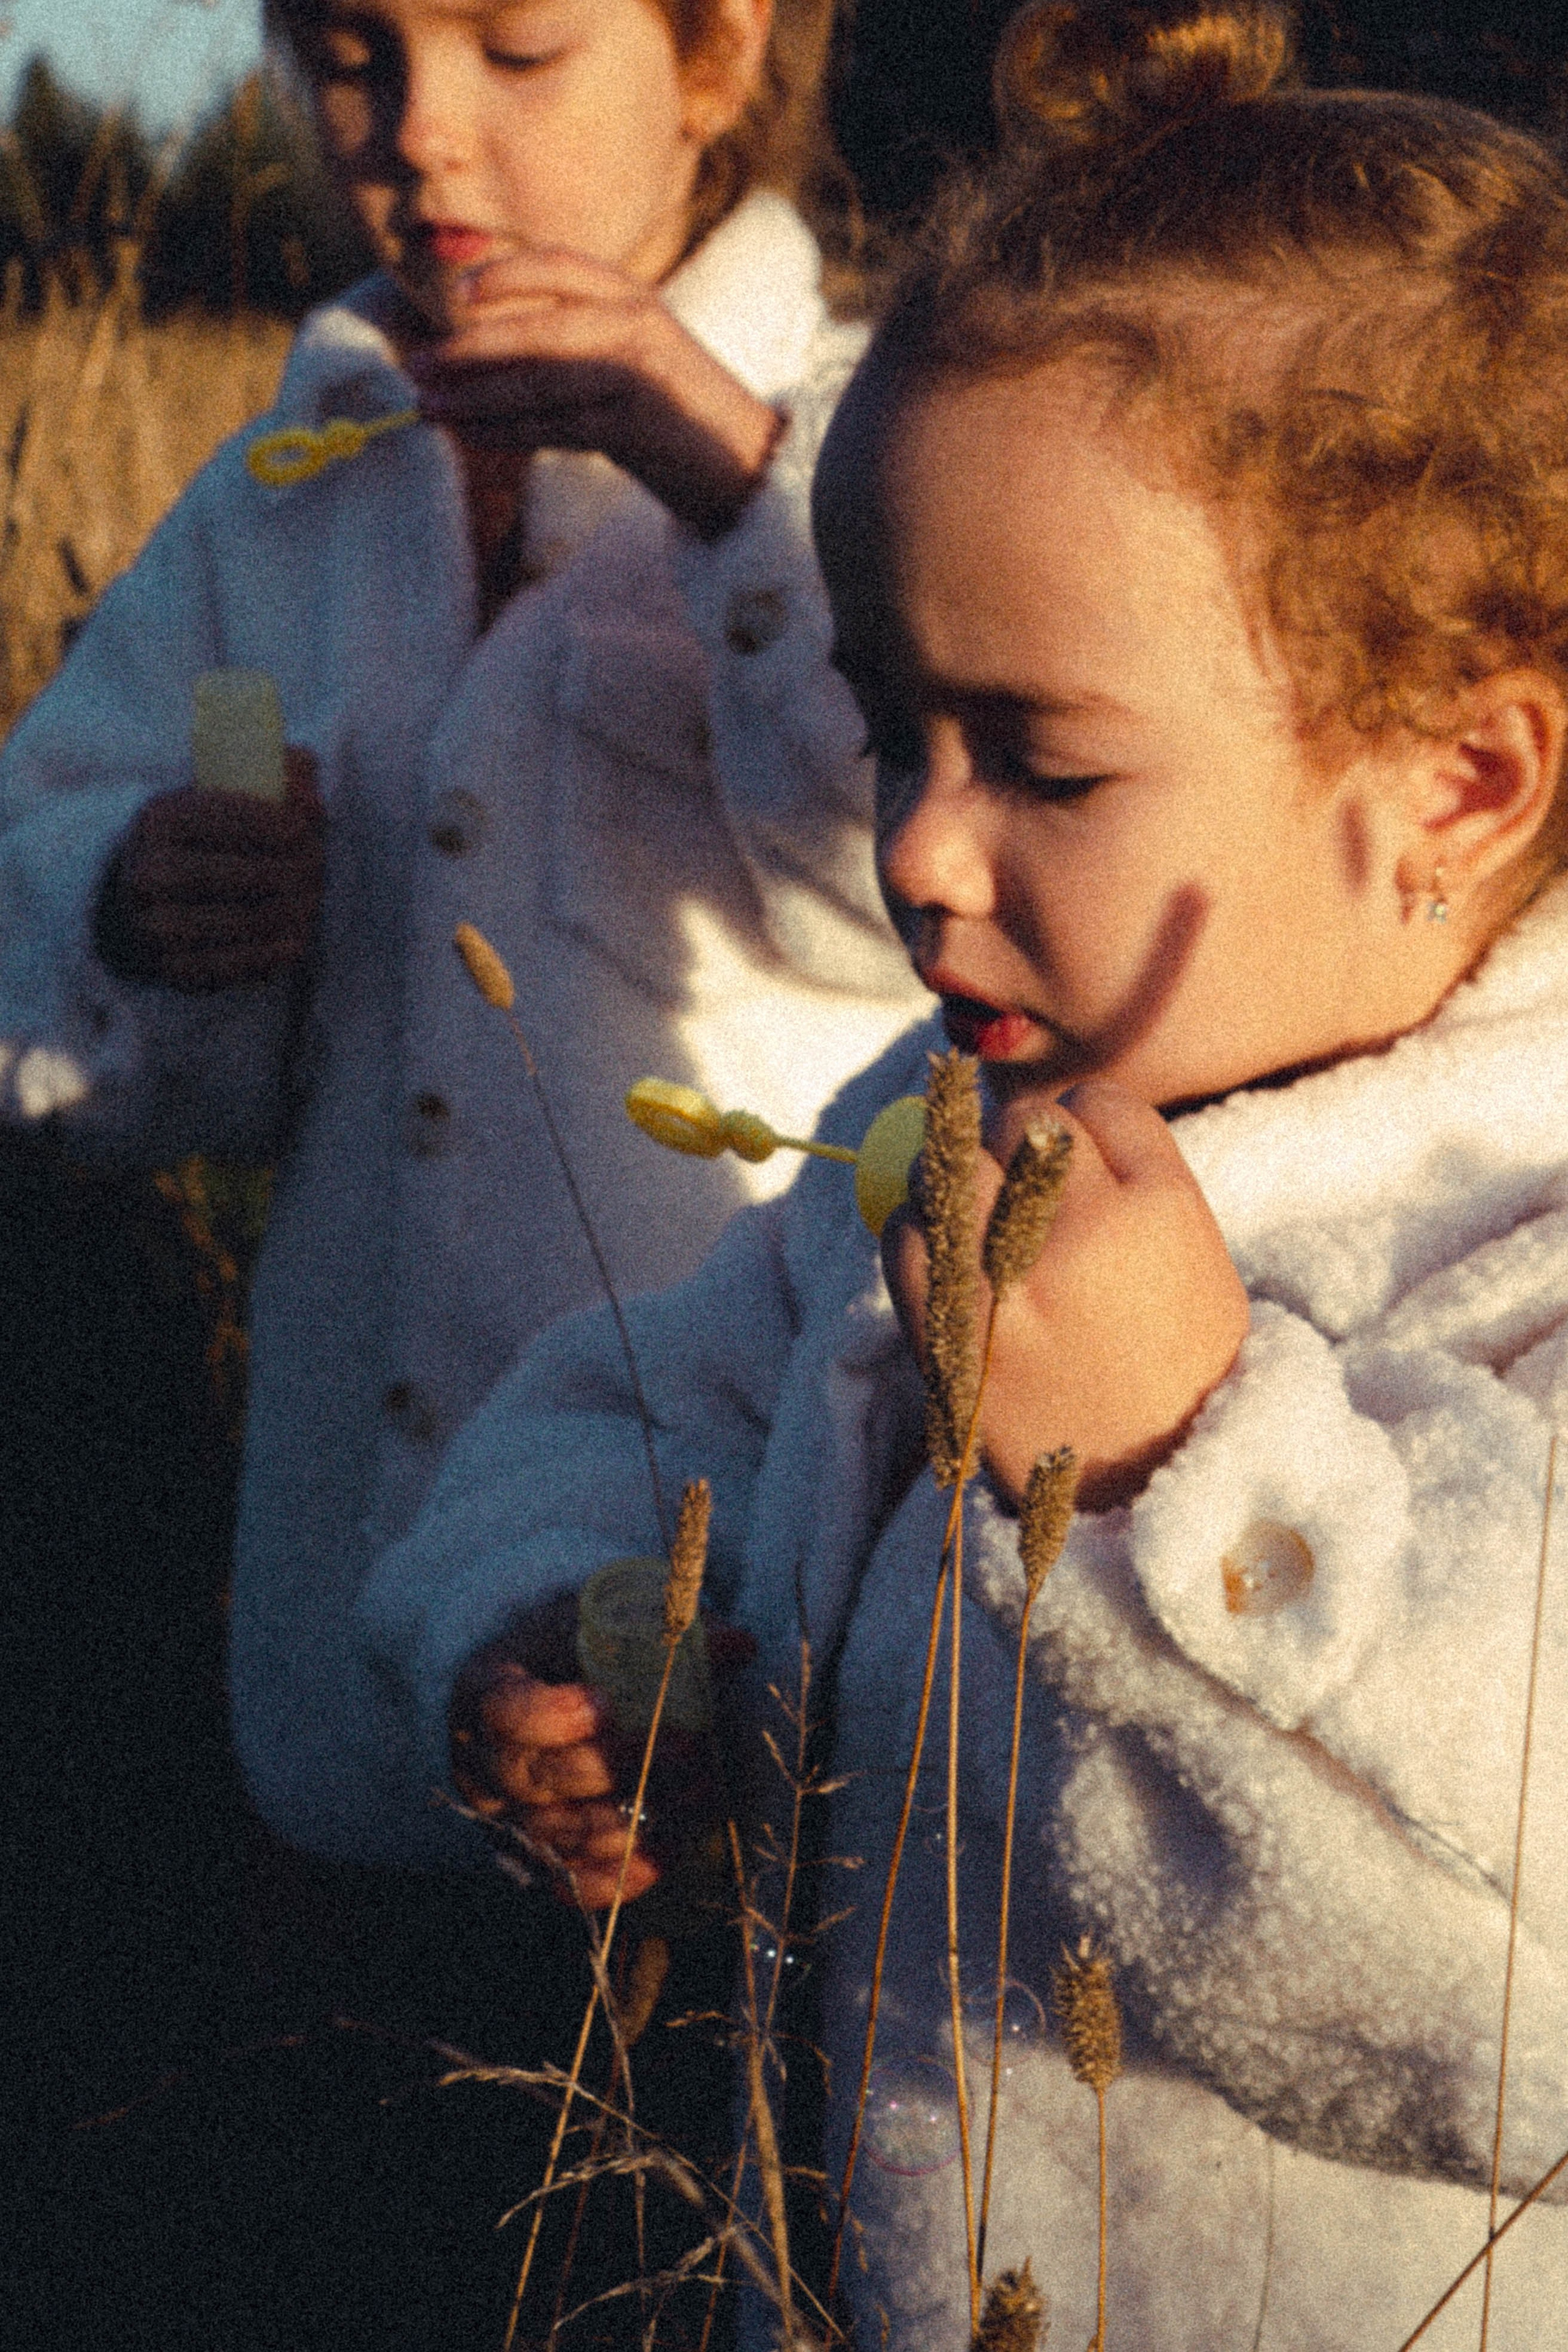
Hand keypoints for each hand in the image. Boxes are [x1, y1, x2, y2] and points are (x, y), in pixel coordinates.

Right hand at [95, 748, 324, 992]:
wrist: (139, 904)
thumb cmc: (201, 842)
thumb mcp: (223, 796)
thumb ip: (276, 774)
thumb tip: (311, 791)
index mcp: (159, 820)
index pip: (233, 820)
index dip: (281, 825)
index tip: (306, 830)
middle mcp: (149, 874)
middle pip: (246, 874)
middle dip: (296, 872)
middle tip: (319, 870)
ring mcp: (155, 926)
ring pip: (246, 921)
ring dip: (293, 912)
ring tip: (312, 902)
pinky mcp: (172, 969)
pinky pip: (234, 966)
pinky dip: (273, 954)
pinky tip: (296, 941)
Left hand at [405, 248, 782, 539]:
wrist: (744, 467)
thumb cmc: (678, 419)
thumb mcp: (631, 361)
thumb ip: (579, 340)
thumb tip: (489, 348)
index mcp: (636, 299)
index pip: (562, 266)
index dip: (507, 274)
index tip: (460, 295)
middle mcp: (638, 324)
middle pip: (536, 329)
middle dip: (469, 351)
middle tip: (417, 368)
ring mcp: (639, 373)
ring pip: (539, 381)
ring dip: (475, 398)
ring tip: (428, 408)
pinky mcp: (636, 424)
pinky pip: (555, 426)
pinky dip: (507, 431)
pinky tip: (472, 435)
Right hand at [450, 1599, 754, 1909]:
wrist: (545, 1695)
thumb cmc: (575, 1651)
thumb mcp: (600, 1621)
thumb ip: (660, 1629)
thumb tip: (737, 1645)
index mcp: (484, 1691)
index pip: (503, 1713)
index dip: (552, 1716)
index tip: (607, 1703)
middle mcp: (484, 1765)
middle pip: (540, 1781)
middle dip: (618, 1766)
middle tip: (687, 1744)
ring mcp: (509, 1822)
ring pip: (567, 1837)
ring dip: (640, 1816)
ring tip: (702, 1784)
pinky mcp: (539, 1864)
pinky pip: (579, 1887)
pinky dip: (628, 1872)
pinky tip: (675, 1840)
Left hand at [883, 1079, 1249, 1509]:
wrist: (1159, 1494)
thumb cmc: (1178, 1373)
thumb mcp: (1192, 1261)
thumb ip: (1128, 1186)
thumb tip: (1036, 1127)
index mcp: (1164, 1207)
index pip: (1096, 1104)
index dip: (1080, 1130)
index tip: (1076, 1165)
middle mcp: (1087, 1229)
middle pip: (1019, 1122)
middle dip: (1016, 1149)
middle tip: (1022, 1196)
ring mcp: (1012, 1277)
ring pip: (951, 1163)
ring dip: (956, 1180)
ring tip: (975, 1223)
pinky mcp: (950, 1326)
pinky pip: (904, 1234)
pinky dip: (916, 1234)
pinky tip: (943, 1257)